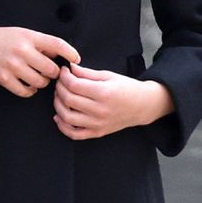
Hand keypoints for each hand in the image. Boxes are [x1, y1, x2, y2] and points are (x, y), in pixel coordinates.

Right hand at [0, 26, 80, 97]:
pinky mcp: (3, 79)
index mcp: (29, 37)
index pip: (57, 44)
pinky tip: (29, 85)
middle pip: (51, 69)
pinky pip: (25, 91)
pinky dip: (30, 91)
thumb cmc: (2, 38)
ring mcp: (12, 66)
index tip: (77, 59)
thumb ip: (41, 43)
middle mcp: (22, 51)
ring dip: (43, 82)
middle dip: (54, 73)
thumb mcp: (22, 33)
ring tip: (39, 77)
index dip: (70, 53)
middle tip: (51, 72)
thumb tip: (61, 54)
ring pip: (40, 82)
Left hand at [53, 63, 173, 139]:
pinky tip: (60, 116)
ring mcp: (98, 123)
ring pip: (67, 117)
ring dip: (58, 105)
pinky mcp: (97, 132)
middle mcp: (100, 110)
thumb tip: (70, 68)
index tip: (64, 71)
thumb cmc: (128, 88)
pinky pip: (74, 134)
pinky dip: (62, 126)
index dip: (64, 77)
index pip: (74, 85)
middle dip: (60, 88)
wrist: (143, 105)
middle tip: (60, 82)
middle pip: (68, 99)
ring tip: (60, 96)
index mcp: (104, 93)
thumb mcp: (109, 76)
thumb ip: (87, 73)